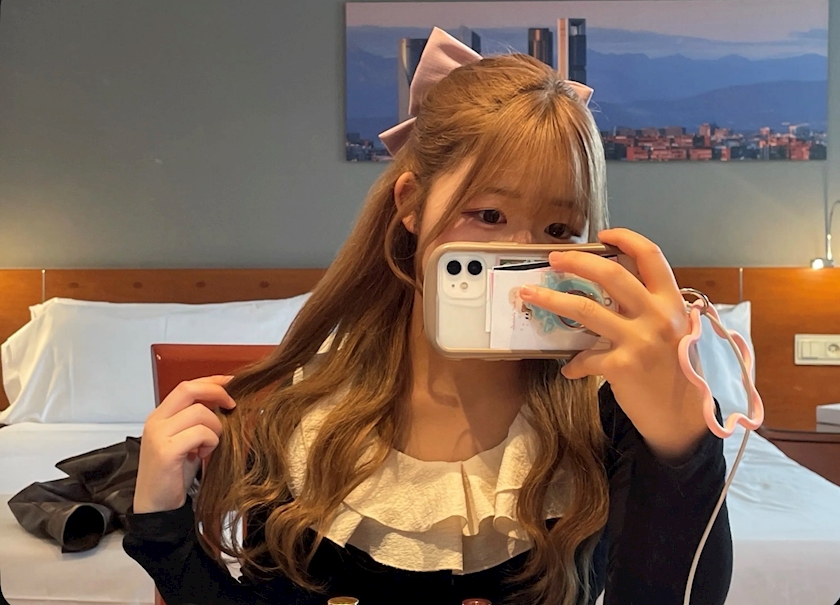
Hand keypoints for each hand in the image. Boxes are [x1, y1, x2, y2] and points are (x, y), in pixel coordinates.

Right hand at [133, 376, 235, 513]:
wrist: (156, 506)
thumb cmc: (173, 475)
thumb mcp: (186, 442)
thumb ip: (197, 422)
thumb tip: (225, 404)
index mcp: (160, 416)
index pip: (186, 386)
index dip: (211, 381)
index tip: (230, 382)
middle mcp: (156, 421)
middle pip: (190, 390)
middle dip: (217, 393)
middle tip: (232, 406)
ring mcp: (158, 435)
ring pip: (200, 413)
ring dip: (215, 428)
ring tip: (209, 446)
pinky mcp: (166, 451)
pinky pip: (200, 433)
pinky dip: (210, 442)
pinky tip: (204, 454)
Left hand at [518, 228, 708, 459]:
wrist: (683, 417)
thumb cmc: (676, 369)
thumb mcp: (673, 330)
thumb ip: (647, 308)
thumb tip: (608, 287)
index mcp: (671, 302)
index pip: (651, 256)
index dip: (626, 238)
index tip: (603, 235)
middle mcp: (657, 316)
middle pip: (611, 274)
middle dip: (577, 261)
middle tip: (554, 258)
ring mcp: (639, 341)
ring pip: (585, 308)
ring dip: (551, 299)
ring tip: (530, 294)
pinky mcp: (622, 367)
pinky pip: (585, 357)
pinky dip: (574, 363)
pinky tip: (568, 368)